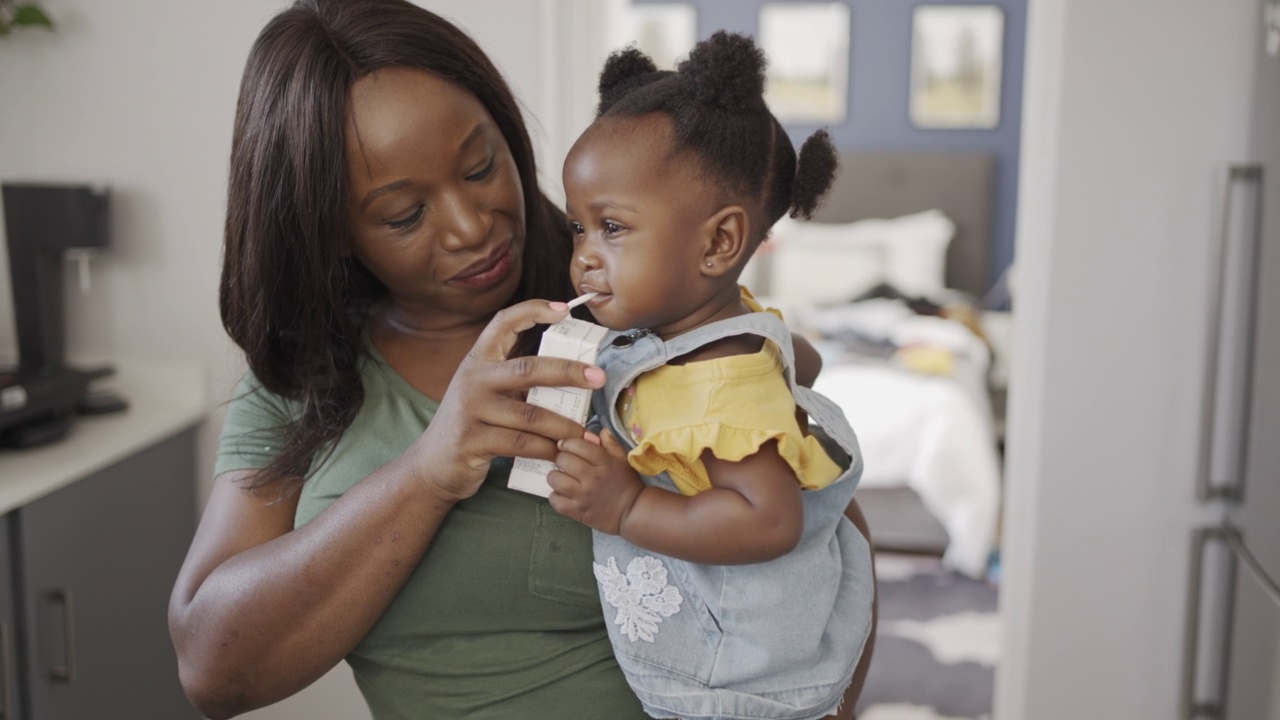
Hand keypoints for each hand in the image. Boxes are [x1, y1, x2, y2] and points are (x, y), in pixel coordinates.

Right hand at [405, 300, 606, 503]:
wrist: (431, 466)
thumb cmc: (471, 426)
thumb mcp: (485, 395)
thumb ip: (515, 383)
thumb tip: (570, 377)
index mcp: (477, 362)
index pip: (503, 323)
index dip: (532, 311)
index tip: (564, 310)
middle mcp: (472, 380)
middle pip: (528, 368)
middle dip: (569, 371)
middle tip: (598, 377)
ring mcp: (470, 410)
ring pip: (530, 414)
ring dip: (563, 425)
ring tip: (584, 433)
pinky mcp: (472, 440)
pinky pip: (521, 444)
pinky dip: (546, 449)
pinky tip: (559, 453)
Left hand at [547, 430, 644, 534]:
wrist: (632, 512)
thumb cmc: (627, 483)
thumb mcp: (623, 459)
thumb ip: (611, 443)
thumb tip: (600, 430)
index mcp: (603, 462)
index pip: (578, 445)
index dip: (567, 442)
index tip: (564, 445)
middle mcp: (592, 478)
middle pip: (563, 460)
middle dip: (561, 458)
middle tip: (564, 462)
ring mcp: (583, 496)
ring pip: (555, 479)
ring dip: (555, 476)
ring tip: (561, 477)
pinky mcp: (577, 512)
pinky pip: (555, 500)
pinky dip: (555, 496)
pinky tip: (562, 494)